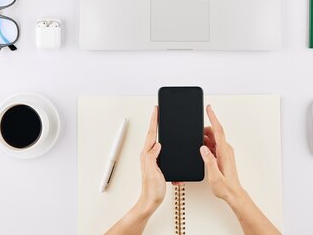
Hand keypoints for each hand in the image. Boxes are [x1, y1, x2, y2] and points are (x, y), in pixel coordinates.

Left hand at [104, 107, 166, 234]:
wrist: (151, 201)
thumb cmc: (152, 189)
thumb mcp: (153, 172)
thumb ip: (152, 157)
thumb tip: (157, 144)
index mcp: (147, 154)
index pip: (152, 133)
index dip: (154, 121)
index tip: (156, 110)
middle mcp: (148, 155)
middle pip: (153, 134)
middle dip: (155, 122)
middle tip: (158, 111)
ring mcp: (152, 159)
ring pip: (156, 140)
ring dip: (158, 130)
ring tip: (161, 121)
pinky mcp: (156, 163)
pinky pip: (159, 149)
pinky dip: (163, 142)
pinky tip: (165, 140)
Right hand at [200, 105, 243, 202]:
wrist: (233, 193)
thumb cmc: (225, 186)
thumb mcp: (214, 176)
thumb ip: (209, 161)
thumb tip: (203, 148)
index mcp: (224, 151)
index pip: (218, 130)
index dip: (213, 117)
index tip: (209, 108)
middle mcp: (225, 149)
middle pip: (214, 132)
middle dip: (203, 131)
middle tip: (195, 137)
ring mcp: (224, 152)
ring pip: (213, 139)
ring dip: (204, 140)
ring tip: (198, 149)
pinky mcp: (222, 155)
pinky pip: (213, 145)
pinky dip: (206, 145)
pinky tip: (202, 152)